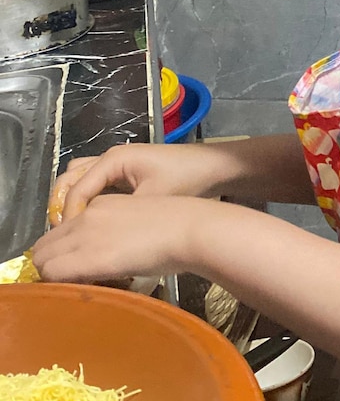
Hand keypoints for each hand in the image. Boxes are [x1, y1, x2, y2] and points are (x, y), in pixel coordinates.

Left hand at [32, 194, 209, 284]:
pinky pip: (55, 273)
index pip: (59, 232)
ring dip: (53, 276)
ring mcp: (85, 235)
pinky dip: (60, 284)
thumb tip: (106, 257)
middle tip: (70, 282)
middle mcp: (86, 216)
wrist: (190, 229)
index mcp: (99, 205)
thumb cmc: (178, 226)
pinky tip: (81, 290)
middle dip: (50, 265)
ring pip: (43, 260)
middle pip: (43, 246)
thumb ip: (114, 235)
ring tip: (76, 287)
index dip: (60, 253)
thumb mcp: (137, 222)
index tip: (73, 269)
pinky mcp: (89, 257)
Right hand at [50, 143, 234, 224]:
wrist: (216, 169)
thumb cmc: (187, 181)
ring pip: (80, 180)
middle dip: (63, 206)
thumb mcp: (152, 201)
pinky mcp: (126, 175)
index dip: (69, 216)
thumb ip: (119, 217)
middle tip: (63, 237)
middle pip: (70, 179)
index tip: (67, 243)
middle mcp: (110, 158)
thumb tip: (90, 241)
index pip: (76, 189)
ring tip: (72, 233)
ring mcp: (117, 165)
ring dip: (72, 203)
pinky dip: (87, 202)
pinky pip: (95, 186)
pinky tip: (91, 226)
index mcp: (113, 159)